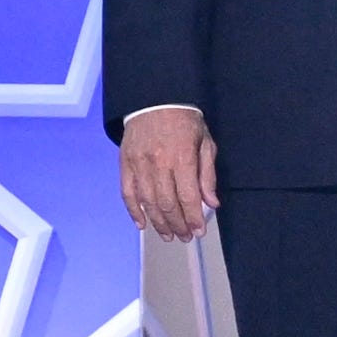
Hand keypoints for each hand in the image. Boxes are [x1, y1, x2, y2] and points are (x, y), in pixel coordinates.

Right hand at [119, 105, 217, 243]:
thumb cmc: (185, 121)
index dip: (193, 218)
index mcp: (182, 158)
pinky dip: (133, 211)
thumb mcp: (205, 143)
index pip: (188, 197)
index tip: (199, 231)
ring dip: (158, 223)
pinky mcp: (125, 163)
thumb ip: (208, 174)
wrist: (154, 99)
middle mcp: (159, 164)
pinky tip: (142, 224)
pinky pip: (127, 192)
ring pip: (147, 202)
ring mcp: (139, 164)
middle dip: (177, 225)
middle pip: (167, 204)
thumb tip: (212, 203)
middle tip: (185, 237)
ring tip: (168, 236)